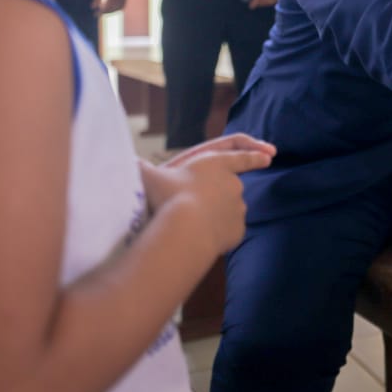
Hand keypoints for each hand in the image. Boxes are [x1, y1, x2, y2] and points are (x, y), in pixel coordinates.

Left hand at [91, 0, 126, 15]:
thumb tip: (92, 8)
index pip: (106, 8)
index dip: (100, 12)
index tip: (95, 15)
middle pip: (111, 10)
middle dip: (104, 13)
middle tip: (98, 14)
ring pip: (116, 10)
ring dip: (110, 12)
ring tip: (103, 12)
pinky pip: (120, 8)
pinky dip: (115, 10)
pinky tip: (110, 9)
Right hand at [142, 133, 273, 256]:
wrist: (183, 229)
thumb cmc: (166, 198)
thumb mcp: (148, 176)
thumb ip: (137, 167)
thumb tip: (123, 159)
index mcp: (218, 164)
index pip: (242, 156)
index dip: (255, 154)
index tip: (268, 155)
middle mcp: (234, 184)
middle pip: (231, 188)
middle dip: (218, 195)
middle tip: (194, 206)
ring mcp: (239, 208)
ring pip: (229, 211)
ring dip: (215, 216)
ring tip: (191, 224)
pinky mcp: (238, 230)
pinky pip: (228, 232)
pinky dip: (217, 234)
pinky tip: (199, 237)